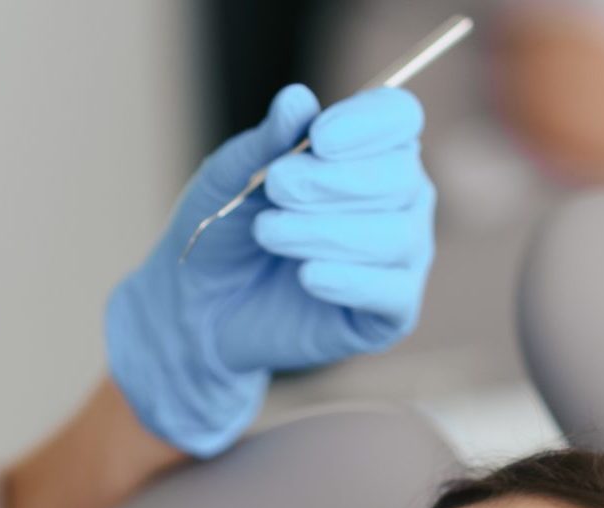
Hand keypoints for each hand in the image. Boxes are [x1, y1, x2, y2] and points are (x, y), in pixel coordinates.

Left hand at [107, 84, 436, 456]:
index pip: (399, 119)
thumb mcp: (232, 177)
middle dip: (332, 181)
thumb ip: (266, 141)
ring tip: (269, 233)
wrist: (202, 308)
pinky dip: (348, 279)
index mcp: (370, 151)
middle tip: (275, 189)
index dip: (366, 124)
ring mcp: (401, 255)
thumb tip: (296, 98)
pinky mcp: (390, 312)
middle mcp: (399, 198)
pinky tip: (306, 275)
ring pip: (394, 234)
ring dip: (326, 231)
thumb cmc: (226, 231)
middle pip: (399, 175)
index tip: (318, 137)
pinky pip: (390, 290)